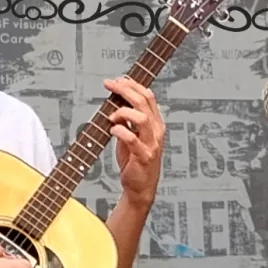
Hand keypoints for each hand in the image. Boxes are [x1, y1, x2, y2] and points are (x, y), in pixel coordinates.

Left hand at [104, 75, 164, 209]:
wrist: (139, 187)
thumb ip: (127, 120)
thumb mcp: (131, 135)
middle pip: (144, 101)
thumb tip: (116, 101)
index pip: (148, 96)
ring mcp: (152, 144)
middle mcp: (157, 131)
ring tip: (111, 116)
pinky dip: (120, 131)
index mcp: (155, 123)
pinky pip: (133, 139)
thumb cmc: (134, 161)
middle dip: (125, 90)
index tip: (117, 80)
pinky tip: (112, 130)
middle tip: (110, 85)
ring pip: (142, 118)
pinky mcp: (144, 156)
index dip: (132, 85)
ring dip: (123, 112)